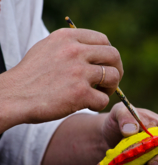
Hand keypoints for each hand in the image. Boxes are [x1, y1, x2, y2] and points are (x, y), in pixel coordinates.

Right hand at [0, 28, 122, 129]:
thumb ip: (70, 47)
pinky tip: (88, 105)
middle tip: (109, 82)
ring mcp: (78, 72)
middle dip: (117, 70)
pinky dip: (99, 104)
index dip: (109, 55)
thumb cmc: (31, 75)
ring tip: (100, 94)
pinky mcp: (79, 93)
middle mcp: (75, 51)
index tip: (106, 65)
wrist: (14, 96)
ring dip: (111, 88)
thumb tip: (93, 53)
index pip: (103, 40)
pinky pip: (103, 99)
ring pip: (113, 77)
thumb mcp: (48, 49)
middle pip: (113, 56)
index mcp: (67, 38)